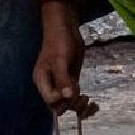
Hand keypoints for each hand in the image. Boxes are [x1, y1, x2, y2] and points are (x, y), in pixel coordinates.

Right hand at [32, 2, 96, 117]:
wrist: (65, 28)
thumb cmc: (59, 42)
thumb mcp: (60, 60)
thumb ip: (62, 79)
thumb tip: (67, 97)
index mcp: (42, 81)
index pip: (50, 100)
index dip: (60, 99)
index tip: (71, 90)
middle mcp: (50, 85)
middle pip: (58, 106)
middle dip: (71, 105)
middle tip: (84, 97)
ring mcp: (61, 84)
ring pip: (68, 104)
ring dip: (78, 106)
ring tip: (88, 99)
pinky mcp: (70, 81)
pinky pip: (74, 97)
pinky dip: (82, 102)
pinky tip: (92, 102)